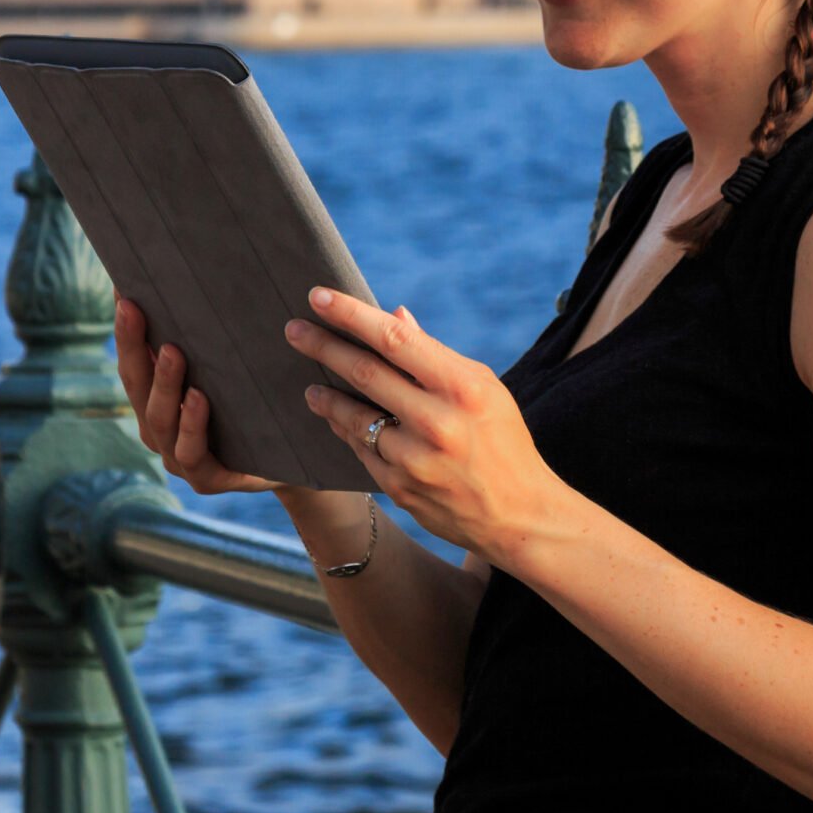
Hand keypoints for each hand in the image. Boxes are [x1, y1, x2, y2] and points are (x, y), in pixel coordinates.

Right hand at [112, 296, 274, 494]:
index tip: (122, 292)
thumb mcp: (230, 370)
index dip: (124, 329)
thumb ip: (209, 340)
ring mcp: (177, 456)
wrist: (291, 460)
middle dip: (132, 346)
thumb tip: (196, 277)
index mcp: (155, 399)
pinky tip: (199, 399)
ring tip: (172, 352)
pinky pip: (192, 451)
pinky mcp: (205, 478)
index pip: (132, 360)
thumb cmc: (252, 406)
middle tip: (133, 309)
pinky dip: (193, 424)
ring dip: (164, 383)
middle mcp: (158, 427)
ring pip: (160, 419)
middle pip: (136, 385)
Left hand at [283, 287, 569, 560]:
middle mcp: (438, 422)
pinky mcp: (399, 488)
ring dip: (326, 397)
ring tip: (310, 384)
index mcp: (463, 387)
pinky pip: (362, 449)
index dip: (352, 315)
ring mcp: (415, 459)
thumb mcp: (483, 388)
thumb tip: (395, 315)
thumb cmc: (502, 440)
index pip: (396, 339)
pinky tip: (336, 419)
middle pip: (365, 373)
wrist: (519, 516)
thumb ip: (434, 355)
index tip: (318, 297)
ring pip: (355, 416)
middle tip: (293, 330)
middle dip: (323, 347)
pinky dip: (346, 430)